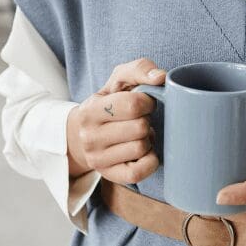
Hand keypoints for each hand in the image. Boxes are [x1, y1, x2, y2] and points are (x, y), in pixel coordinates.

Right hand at [66, 58, 165, 182]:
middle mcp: (90, 137)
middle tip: (140, 118)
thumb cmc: (110, 101)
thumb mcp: (119, 79)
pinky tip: (145, 151)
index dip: (147, 101)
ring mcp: (98, 160)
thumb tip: (160, 77)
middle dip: (146, 120)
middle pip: (140, 128)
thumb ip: (140, 69)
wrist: (84, 132)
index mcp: (90, 110)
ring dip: (147, 139)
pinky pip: (139, 173)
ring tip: (138, 133)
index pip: (132, 105)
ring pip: (141, 148)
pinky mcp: (110, 176)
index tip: (144, 101)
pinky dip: (150, 160)